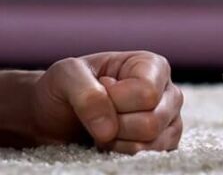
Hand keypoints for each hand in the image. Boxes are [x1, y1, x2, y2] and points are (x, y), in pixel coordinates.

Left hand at [30, 51, 182, 152]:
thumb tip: (108, 129)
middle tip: (99, 114)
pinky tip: (112, 140)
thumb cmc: (64, 88)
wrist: (55, 115)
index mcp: (152, 65)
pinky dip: (123, 153)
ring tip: (104, 126)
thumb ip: (85, 93)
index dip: (115, 100)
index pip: (146, 93)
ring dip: (117, 142)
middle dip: (115, 125)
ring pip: (152, 144)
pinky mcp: (163, 144)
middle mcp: (167, 92)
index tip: (99, 88)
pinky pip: (152, 157)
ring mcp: (168, 121)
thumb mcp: (65, 76)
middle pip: (151, 122)